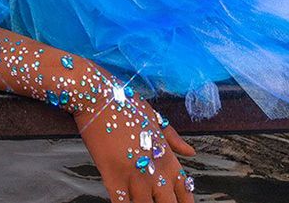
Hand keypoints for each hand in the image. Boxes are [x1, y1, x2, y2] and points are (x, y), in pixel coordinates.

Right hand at [75, 89, 195, 202]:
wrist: (98, 97)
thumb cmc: (126, 103)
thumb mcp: (155, 118)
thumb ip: (173, 139)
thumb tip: (190, 152)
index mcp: (167, 156)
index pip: (185, 190)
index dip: (184, 202)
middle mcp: (154, 169)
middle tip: (158, 202)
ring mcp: (133, 175)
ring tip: (140, 200)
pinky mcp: (111, 176)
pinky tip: (124, 202)